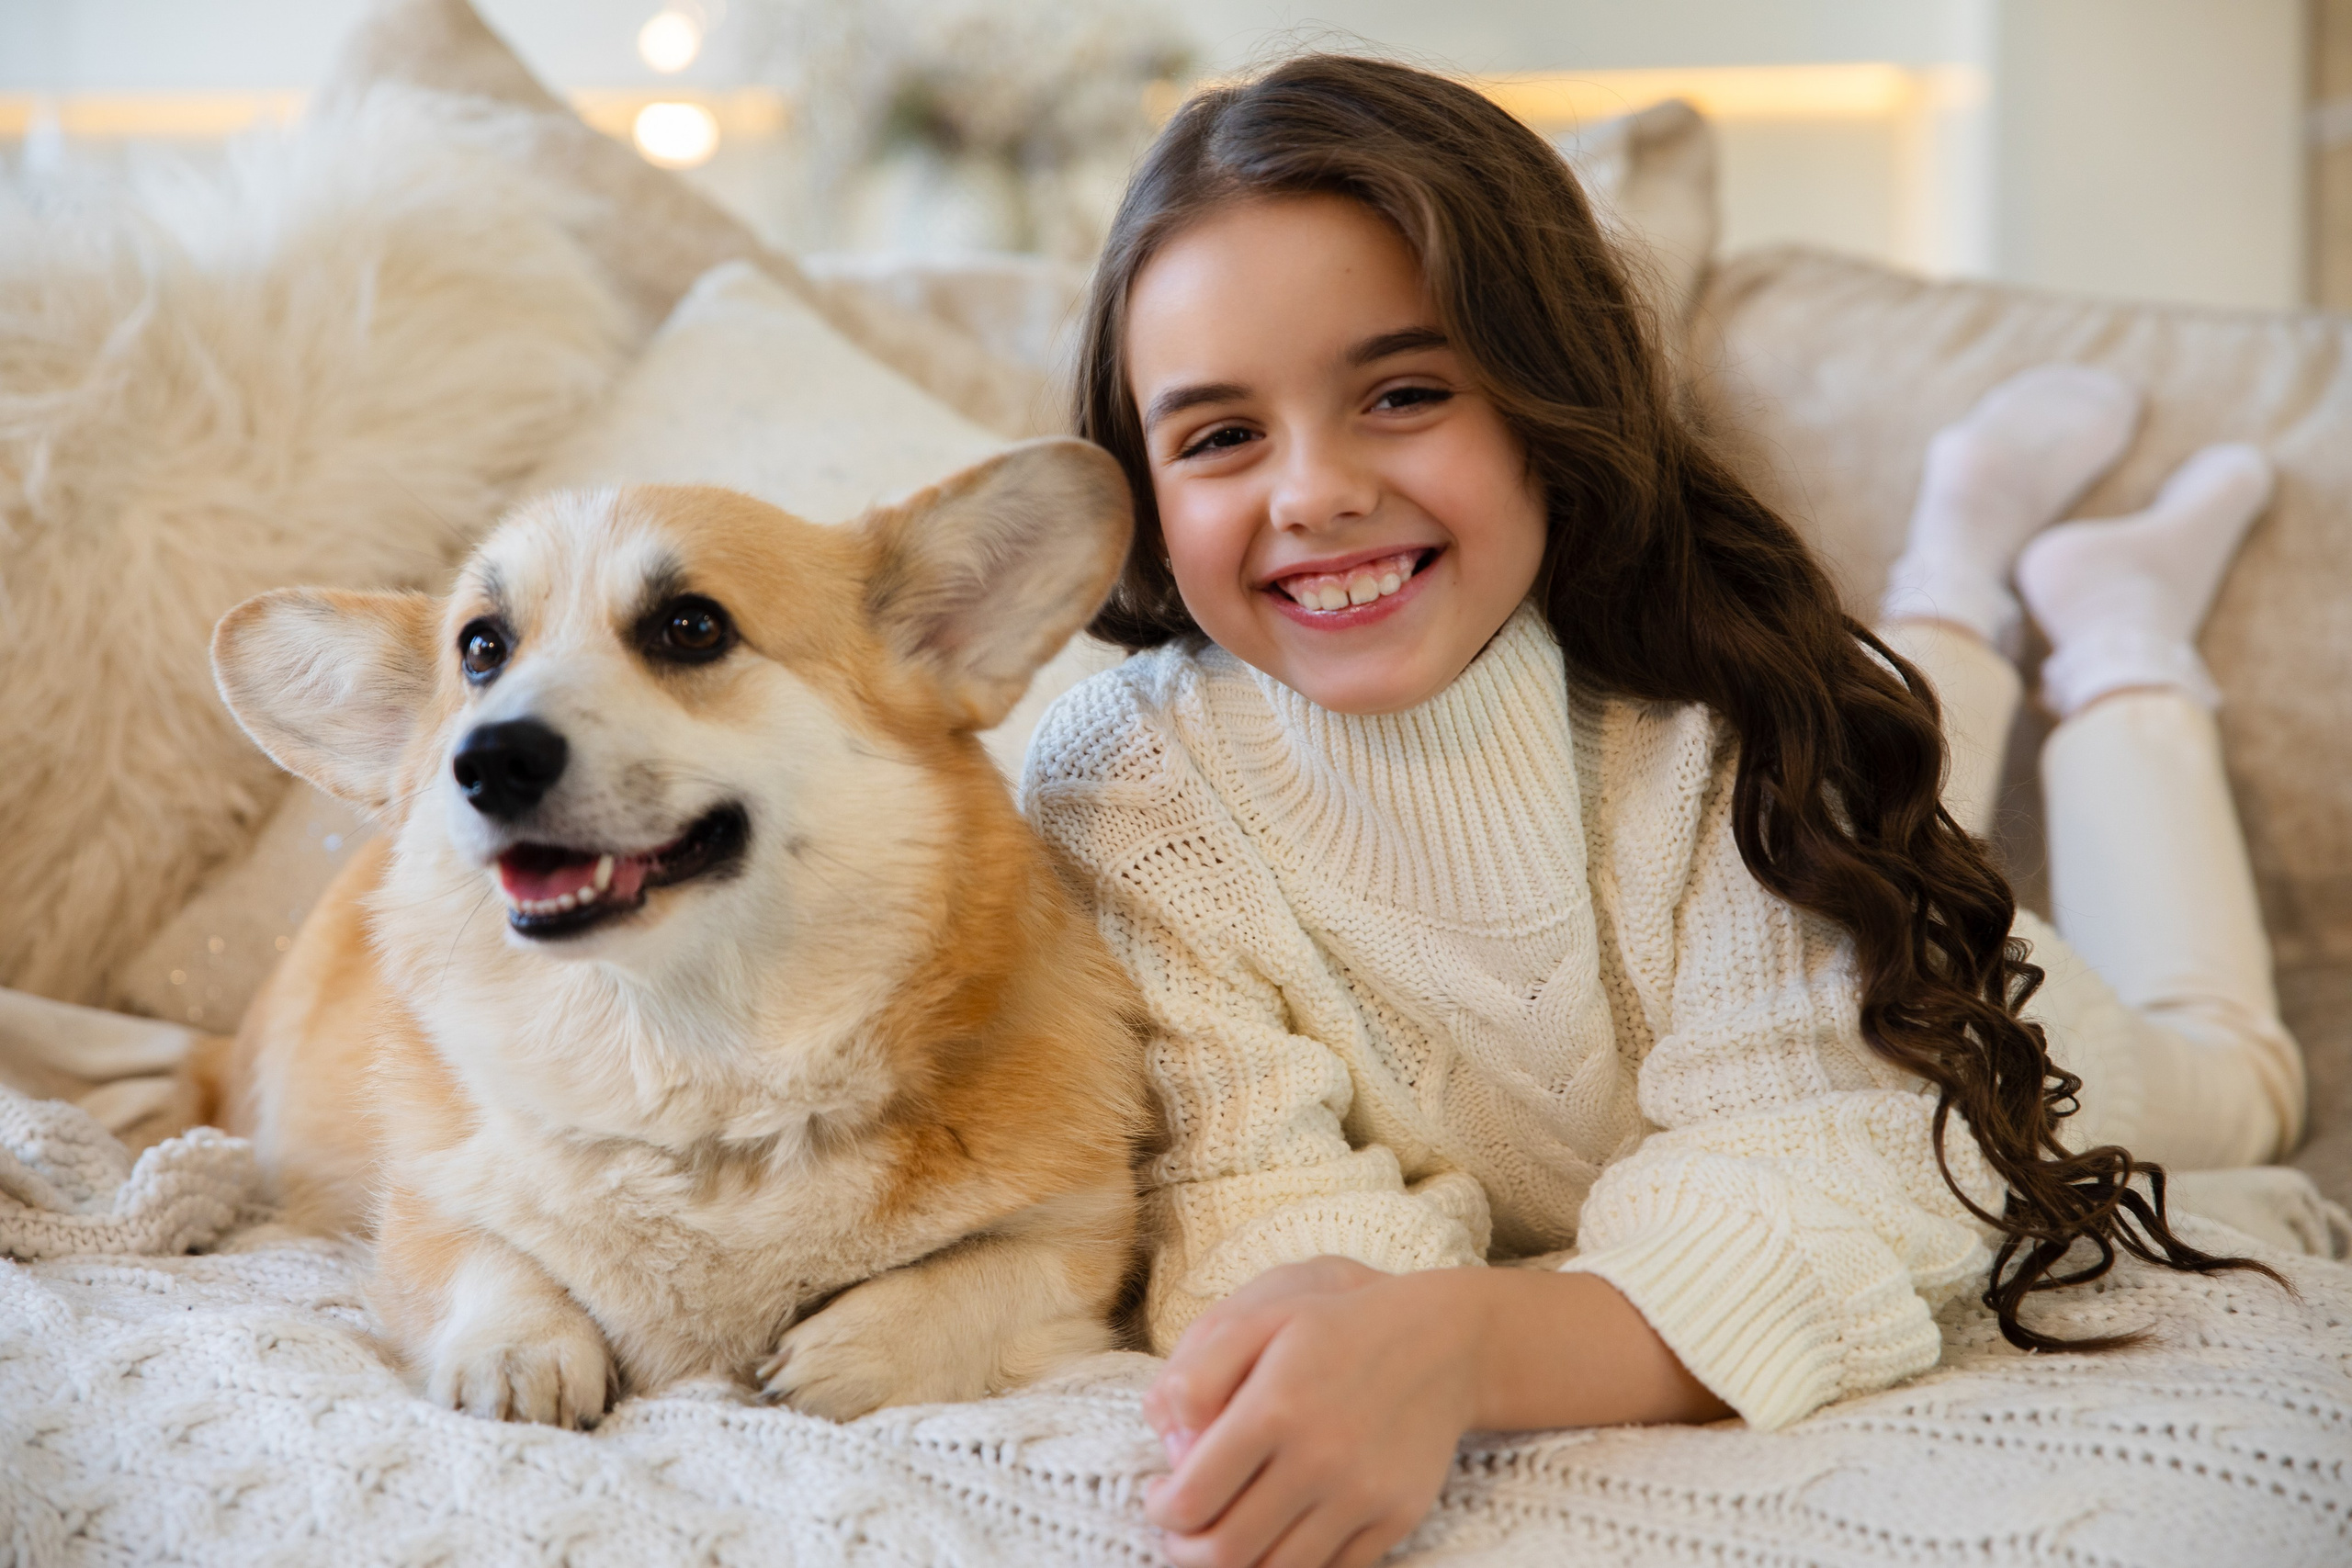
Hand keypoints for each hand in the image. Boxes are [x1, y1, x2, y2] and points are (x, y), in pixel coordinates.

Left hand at [1141, 1258, 1482, 1567]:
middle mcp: (1320, 1459)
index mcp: (1274, 1408)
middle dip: (1185, 1551)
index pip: (1191, 1498)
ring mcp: (1363, 1496)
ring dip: (1235, 1567)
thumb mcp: (1260, 1319)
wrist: (1441, 1342)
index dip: (1161, 1511)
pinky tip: (1276, 1538)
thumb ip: (1196, 1373)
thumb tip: (1168, 1447)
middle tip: (1181, 1532)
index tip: (1160, 1496)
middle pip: (1225, 1550)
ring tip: (1223, 1536)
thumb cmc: (1335, 1329)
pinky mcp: (1396, 1518)